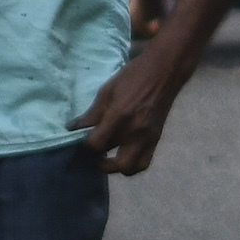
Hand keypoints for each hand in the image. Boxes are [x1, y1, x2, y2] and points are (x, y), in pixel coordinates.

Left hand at [88, 0, 239, 174]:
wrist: (164, 71)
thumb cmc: (133, 76)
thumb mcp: (108, 90)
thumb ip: (92, 112)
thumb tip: (74, 127)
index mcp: (119, 116)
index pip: (97, 144)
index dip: (86, 146)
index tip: (84, 139)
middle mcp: (135, 131)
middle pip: (115, 164)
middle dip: (102, 164)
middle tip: (96, 155)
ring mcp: (148, 137)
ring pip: (132, 168)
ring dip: (119, 168)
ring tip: (111, 158)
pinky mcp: (156, 138)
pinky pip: (144, 162)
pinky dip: (133, 163)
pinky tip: (125, 153)